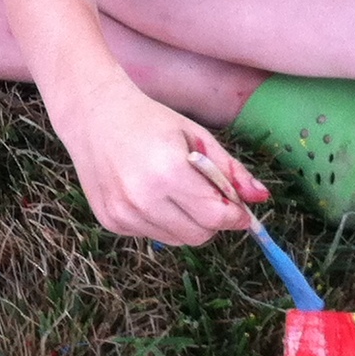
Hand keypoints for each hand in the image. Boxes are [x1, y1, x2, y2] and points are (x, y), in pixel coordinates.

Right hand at [48, 72, 264, 244]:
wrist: (92, 115)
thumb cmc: (149, 121)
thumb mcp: (196, 136)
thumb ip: (231, 170)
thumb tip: (262, 198)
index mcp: (168, 171)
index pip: (216, 216)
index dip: (235, 215)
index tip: (240, 209)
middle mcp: (143, 198)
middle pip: (200, 235)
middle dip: (212, 220)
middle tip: (205, 195)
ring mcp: (123, 213)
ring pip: (178, 240)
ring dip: (186, 222)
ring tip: (174, 189)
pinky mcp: (110, 222)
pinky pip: (153, 235)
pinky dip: (161, 220)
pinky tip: (148, 192)